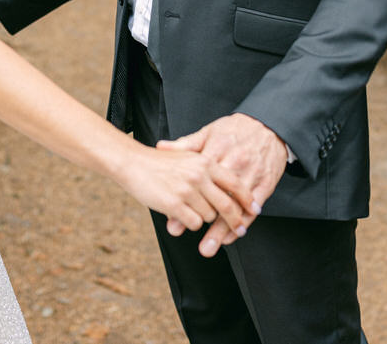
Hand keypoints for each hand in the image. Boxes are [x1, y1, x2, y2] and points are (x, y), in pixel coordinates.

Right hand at [115, 143, 255, 257]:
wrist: (132, 162)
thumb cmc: (159, 161)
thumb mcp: (188, 156)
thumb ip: (207, 168)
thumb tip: (228, 186)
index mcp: (205, 162)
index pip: (234, 182)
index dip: (246, 198)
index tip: (254, 210)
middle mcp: (199, 175)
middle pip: (227, 204)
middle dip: (236, 220)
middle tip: (241, 229)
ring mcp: (187, 190)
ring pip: (209, 215)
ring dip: (204, 218)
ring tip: (191, 210)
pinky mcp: (175, 204)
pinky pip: (194, 223)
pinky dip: (190, 222)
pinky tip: (181, 214)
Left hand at [157, 113, 286, 253]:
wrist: (267, 125)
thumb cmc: (234, 131)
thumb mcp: (209, 132)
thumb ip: (186, 144)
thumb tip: (160, 146)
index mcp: (218, 149)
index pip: (198, 178)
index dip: (185, 198)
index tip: (171, 215)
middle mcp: (235, 162)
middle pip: (216, 196)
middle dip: (201, 219)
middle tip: (182, 234)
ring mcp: (252, 174)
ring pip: (235, 206)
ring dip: (222, 228)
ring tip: (209, 246)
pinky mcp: (266, 183)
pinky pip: (253, 207)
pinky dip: (243, 223)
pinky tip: (231, 237)